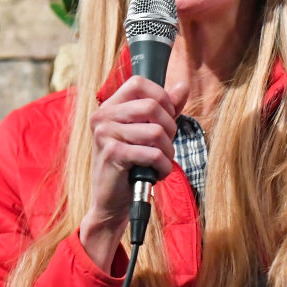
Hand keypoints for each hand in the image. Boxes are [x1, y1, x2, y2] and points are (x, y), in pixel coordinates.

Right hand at [79, 76, 187, 271]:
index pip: (138, 83)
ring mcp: (105, 135)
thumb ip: (165, 108)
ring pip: (156, 131)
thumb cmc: (130, 165)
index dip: (161, 96)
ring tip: (161, 162)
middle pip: (152, 106)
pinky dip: (163, 166)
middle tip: (166, 146)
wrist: (110, 203)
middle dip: (170, 128)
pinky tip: (157, 173)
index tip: (167, 116)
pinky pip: (152, 153)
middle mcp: (103, 117)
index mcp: (109, 107)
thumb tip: (183, 86)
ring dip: (168, 151)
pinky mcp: (113, 154)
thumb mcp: (147, 132)